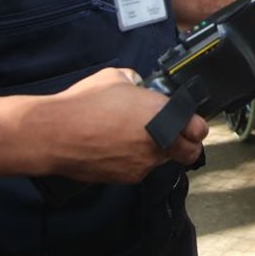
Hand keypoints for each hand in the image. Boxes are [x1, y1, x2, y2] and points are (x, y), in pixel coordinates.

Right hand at [37, 67, 207, 182]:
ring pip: (161, 161)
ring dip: (155, 151)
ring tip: (132, 138)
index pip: (198, 128)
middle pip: (188, 152)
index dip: (196, 126)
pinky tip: (116, 148)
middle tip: (175, 137)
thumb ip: (135, 81)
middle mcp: (158, 142)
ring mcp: (143, 163)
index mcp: (161, 114)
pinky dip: (134, 161)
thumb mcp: (116, 78)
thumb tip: (137, 85)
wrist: (56, 133)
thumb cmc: (85, 103)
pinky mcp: (127, 177)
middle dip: (186, 145)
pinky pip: (139, 169)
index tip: (191, 123)